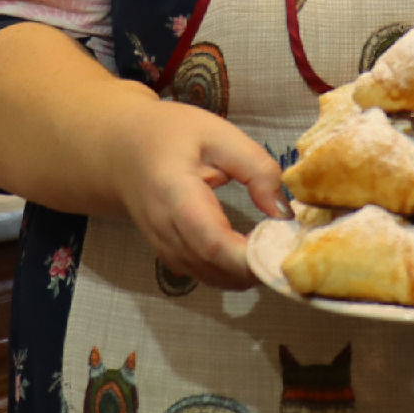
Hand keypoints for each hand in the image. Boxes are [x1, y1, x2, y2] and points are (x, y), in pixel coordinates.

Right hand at [101, 98, 285, 288]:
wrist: (120, 150)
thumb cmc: (169, 135)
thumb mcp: (218, 134)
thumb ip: (255, 168)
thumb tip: (283, 212)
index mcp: (174, 194)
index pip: (212, 242)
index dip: (249, 256)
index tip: (284, 250)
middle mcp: (165, 230)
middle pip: (216, 267)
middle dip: (259, 267)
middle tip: (293, 248)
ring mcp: (165, 248)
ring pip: (214, 278)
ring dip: (250, 273)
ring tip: (279, 248)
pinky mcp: (171, 257)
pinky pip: (208, 274)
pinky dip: (235, 272)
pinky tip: (256, 253)